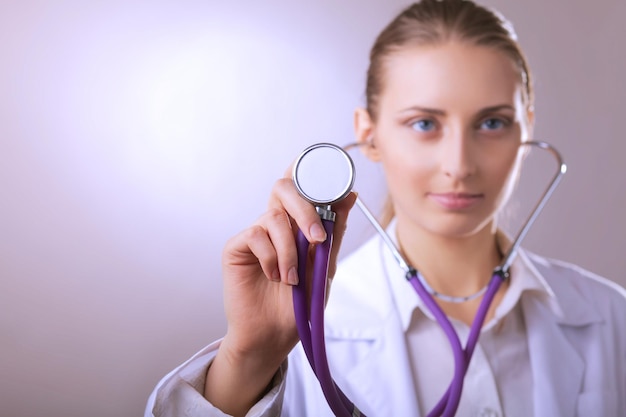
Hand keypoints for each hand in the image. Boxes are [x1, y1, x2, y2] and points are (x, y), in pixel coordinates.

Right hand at [205, 174, 355, 415]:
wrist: (274, 335)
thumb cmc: (300, 303)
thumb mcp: (325, 266)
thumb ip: (334, 232)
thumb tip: (350, 196)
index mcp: (296, 224)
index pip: (299, 187)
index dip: (307, 172)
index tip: (329, 178)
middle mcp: (274, 224)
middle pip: (283, 189)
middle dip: (305, 210)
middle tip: (317, 238)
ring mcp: (255, 234)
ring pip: (273, 217)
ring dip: (289, 250)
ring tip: (292, 278)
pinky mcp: (236, 247)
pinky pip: (255, 235)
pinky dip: (271, 257)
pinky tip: (274, 277)